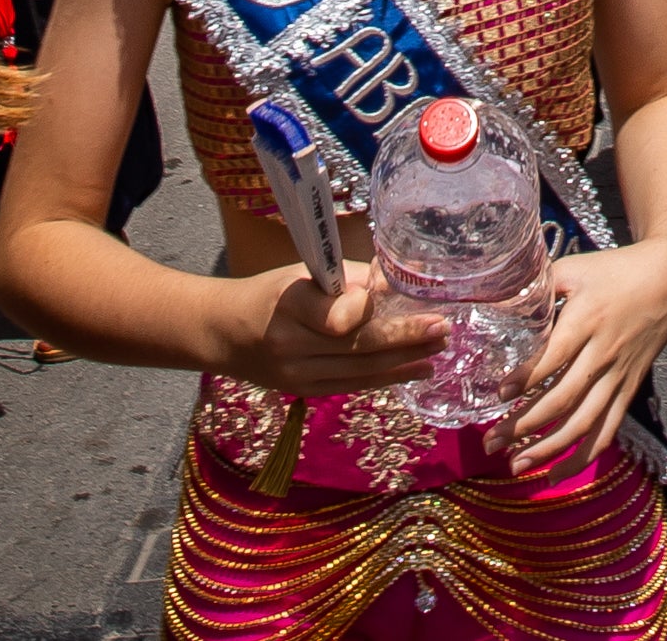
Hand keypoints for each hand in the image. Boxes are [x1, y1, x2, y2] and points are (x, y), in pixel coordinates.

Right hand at [232, 262, 445, 397]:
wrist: (224, 334)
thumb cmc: (271, 294)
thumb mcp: (302, 273)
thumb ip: (349, 280)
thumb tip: (400, 280)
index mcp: (289, 303)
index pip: (336, 315)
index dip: (366, 309)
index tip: (396, 295)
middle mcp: (291, 343)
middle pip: (358, 345)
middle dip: (406, 337)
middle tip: (442, 328)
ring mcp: (296, 374)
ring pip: (361, 370)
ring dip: (405, 361)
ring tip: (439, 349)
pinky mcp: (303, 391)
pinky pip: (353, 385)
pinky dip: (387, 378)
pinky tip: (416, 369)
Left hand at [513, 237, 666, 468]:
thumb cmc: (614, 271)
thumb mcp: (575, 269)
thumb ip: (538, 286)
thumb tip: (495, 300)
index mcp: (588, 319)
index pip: (554, 356)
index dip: (526, 378)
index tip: (498, 395)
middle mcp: (604, 353)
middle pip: (564, 398)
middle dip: (524, 425)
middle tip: (490, 442)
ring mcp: (619, 375)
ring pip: (585, 423)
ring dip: (549, 449)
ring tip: (515, 465)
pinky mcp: (629, 389)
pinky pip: (607, 430)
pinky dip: (583, 458)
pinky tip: (555, 475)